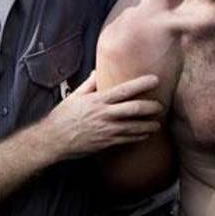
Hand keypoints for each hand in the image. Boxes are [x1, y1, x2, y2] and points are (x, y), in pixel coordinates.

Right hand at [40, 71, 162, 160]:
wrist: (53, 140)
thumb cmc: (63, 117)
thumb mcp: (75, 96)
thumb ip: (89, 84)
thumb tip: (97, 72)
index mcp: (98, 100)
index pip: (124, 90)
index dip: (141, 84)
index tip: (155, 79)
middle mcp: (104, 114)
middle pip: (134, 109)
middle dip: (151, 107)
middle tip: (161, 106)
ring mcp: (106, 130)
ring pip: (134, 127)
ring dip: (148, 125)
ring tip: (158, 123)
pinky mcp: (106, 143)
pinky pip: (127, 140)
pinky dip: (139, 137)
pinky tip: (145, 134)